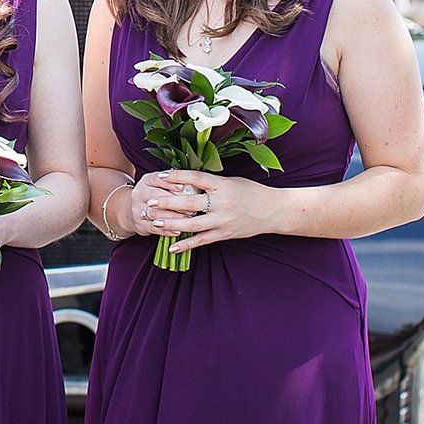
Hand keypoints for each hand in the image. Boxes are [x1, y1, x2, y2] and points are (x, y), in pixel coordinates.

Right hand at [121, 170, 196, 236]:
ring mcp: (137, 210)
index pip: (156, 179)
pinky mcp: (139, 224)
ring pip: (154, 214)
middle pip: (155, 196)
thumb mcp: (159, 184)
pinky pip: (153, 228)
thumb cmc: (154, 195)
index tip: (183, 187)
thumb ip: (173, 183)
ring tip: (187, 220)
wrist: (132, 209)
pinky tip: (178, 230)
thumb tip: (193, 182)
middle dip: (174, 203)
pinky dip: (167, 230)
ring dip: (172, 218)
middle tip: (191, 208)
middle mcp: (139, 194)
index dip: (169, 183)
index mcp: (146, 181)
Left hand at [150, 169, 276, 252]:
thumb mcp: (231, 181)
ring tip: (154, 222)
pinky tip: (172, 247)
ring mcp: (223, 220)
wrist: (274, 211)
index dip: (175, 177)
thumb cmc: (251, 192)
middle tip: (149, 202)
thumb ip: (210, 182)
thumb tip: (185, 180)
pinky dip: (186, 244)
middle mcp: (221, 202)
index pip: (194, 178)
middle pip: (189, 203)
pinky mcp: (225, 234)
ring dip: (171, 224)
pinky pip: (202, 240)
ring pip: (192, 224)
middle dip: (167, 203)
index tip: (159, 176)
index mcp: (222, 184)